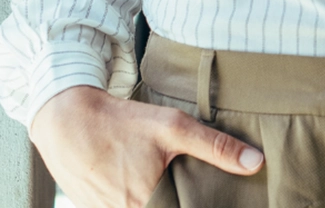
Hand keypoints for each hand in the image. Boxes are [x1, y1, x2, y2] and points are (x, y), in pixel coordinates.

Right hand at [29, 85, 263, 207]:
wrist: (68, 123)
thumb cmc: (124, 124)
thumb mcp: (174, 127)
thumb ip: (216, 147)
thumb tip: (256, 163)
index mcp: (147, 206)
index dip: (198, 204)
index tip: (225, 203)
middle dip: (180, 201)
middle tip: (185, 187)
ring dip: (161, 202)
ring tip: (167, 186)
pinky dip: (140, 202)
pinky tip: (144, 185)